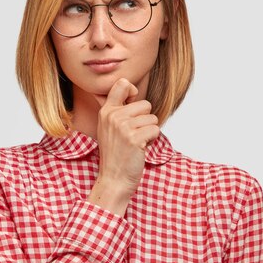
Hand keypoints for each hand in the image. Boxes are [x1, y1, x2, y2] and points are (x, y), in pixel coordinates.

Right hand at [87, 78, 159, 215]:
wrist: (114, 178)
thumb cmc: (116, 153)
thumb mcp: (108, 127)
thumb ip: (117, 108)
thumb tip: (129, 87)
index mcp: (106, 111)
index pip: (122, 84)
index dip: (133, 90)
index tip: (132, 101)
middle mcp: (113, 116)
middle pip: (145, 104)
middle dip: (146, 120)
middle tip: (134, 135)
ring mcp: (123, 127)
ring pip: (153, 118)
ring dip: (149, 131)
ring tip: (136, 142)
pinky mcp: (134, 138)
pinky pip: (156, 129)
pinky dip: (153, 140)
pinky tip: (141, 148)